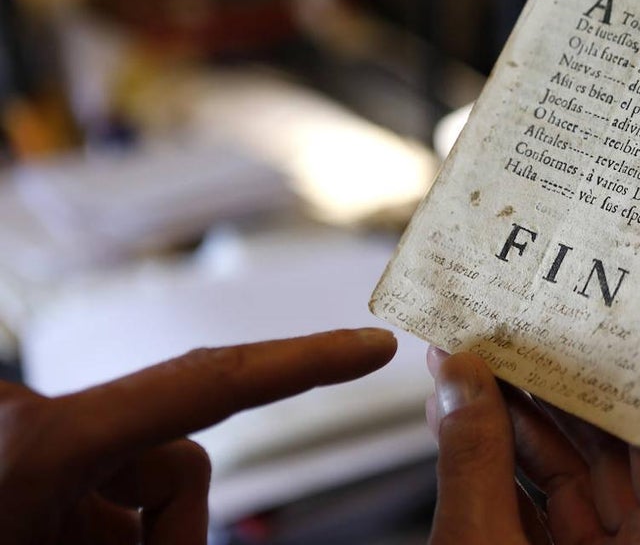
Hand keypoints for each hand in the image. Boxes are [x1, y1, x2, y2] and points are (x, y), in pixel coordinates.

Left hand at [0, 328, 396, 543]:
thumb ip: (158, 536)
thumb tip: (198, 516)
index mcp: (46, 442)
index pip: (208, 382)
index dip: (303, 360)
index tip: (374, 346)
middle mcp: (39, 416)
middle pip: (178, 463)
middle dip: (173, 530)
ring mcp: (30, 426)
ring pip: (144, 478)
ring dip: (130, 537)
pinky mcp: (26, 442)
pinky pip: (102, 482)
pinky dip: (100, 524)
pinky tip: (55, 540)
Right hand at [426, 348, 639, 543]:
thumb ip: (476, 466)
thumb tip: (462, 381)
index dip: (626, 364)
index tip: (590, 316)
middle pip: (613, 443)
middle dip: (553, 385)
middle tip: (516, 332)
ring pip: (572, 474)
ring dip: (518, 422)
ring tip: (476, 368)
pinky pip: (543, 508)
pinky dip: (504, 470)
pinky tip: (466, 426)